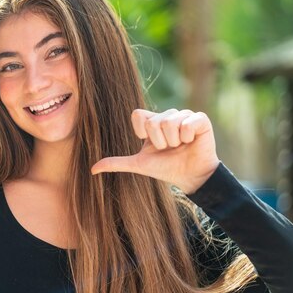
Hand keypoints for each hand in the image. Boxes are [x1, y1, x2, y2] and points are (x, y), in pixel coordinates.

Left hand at [91, 109, 219, 193]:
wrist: (190, 177)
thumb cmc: (165, 169)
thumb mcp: (139, 165)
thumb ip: (117, 163)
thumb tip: (93, 169)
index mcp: (152, 122)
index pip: (138, 115)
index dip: (142, 132)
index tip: (149, 143)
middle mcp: (167, 116)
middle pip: (154, 122)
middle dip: (160, 142)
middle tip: (168, 149)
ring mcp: (184, 115)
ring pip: (170, 122)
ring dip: (174, 141)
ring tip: (180, 147)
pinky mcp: (200, 119)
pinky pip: (188, 122)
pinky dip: (187, 137)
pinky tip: (191, 142)